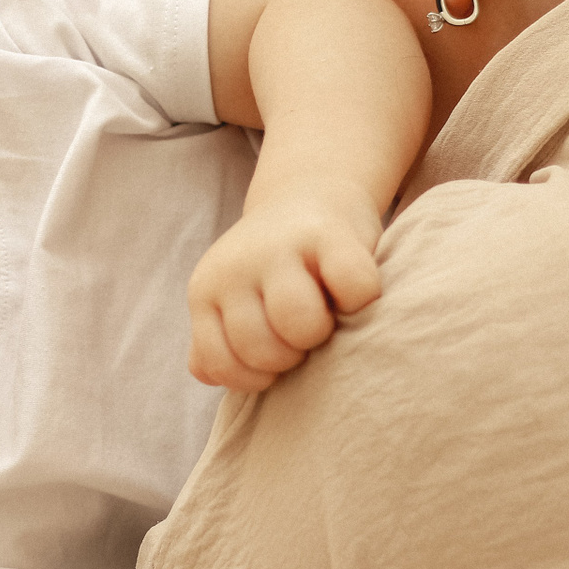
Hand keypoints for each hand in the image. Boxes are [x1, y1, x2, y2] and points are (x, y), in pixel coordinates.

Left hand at [186, 189, 382, 391]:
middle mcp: (234, 266)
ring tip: (328, 316)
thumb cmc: (276, 268)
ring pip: (301, 326)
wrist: (309, 192)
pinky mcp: (328, 233)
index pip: (218, 365)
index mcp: (205, 291)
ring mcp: (279, 246)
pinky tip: (352, 293)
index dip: (255, 376)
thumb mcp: (234, 300)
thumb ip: (217, 340)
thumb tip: (206, 371)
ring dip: (324, 334)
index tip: (274, 350)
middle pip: (263, 351)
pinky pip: (352, 290)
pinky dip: (362, 301)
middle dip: (292, 356)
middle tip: (303, 331)